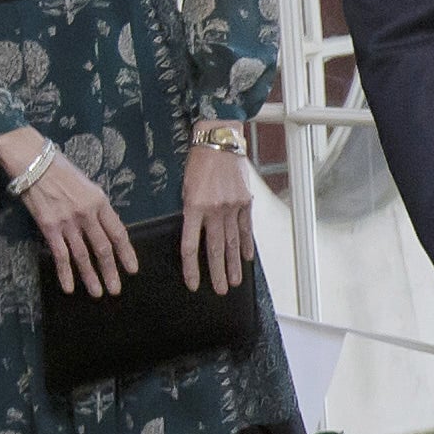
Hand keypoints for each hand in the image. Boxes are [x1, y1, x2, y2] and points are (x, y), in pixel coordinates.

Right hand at [0, 129, 137, 296]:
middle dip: (111, 271)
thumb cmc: (61, 170)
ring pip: (83, 256)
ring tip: (98, 293)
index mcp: (100, 201)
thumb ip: (97, 207)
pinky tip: (70, 287)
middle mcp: (87, 213)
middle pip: (103, 248)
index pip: (118, 232)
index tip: (132, 270)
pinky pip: (60, 255)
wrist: (33, 162)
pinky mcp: (49, 227)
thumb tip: (104, 228)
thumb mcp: (87, 185)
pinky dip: (65, 273)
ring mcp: (68, 222)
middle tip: (116, 290)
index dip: (126, 253)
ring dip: (91, 277)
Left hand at [180, 133, 259, 295]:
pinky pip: (246, 228)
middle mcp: (214, 210)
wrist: (219, 142)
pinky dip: (247, 244)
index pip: (190, 245)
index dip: (191, 268)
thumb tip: (196, 233)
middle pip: (215, 249)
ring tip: (235, 282)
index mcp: (194, 207)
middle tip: (221, 291)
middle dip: (217, 273)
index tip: (193, 284)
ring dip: (234, 264)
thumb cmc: (198, 163)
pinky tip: (247, 258)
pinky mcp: (245, 202)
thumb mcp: (185, 187)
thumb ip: (191, 211)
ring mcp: (232, 207)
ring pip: (232, 242)